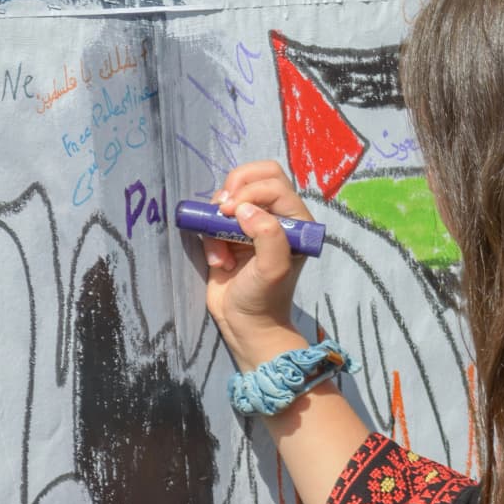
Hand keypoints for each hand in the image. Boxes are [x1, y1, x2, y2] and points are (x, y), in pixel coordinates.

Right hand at [201, 160, 310, 369]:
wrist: (244, 325)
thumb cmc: (265, 298)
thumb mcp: (273, 268)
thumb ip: (267, 235)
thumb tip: (244, 209)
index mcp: (294, 220)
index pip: (273, 182)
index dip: (250, 190)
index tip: (231, 212)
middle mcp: (275, 217)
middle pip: (254, 177)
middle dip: (233, 190)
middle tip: (222, 212)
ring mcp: (250, 225)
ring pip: (229, 197)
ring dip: (218, 221)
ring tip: (222, 251)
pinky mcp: (228, 236)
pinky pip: (213, 220)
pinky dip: (209, 238)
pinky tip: (219, 263)